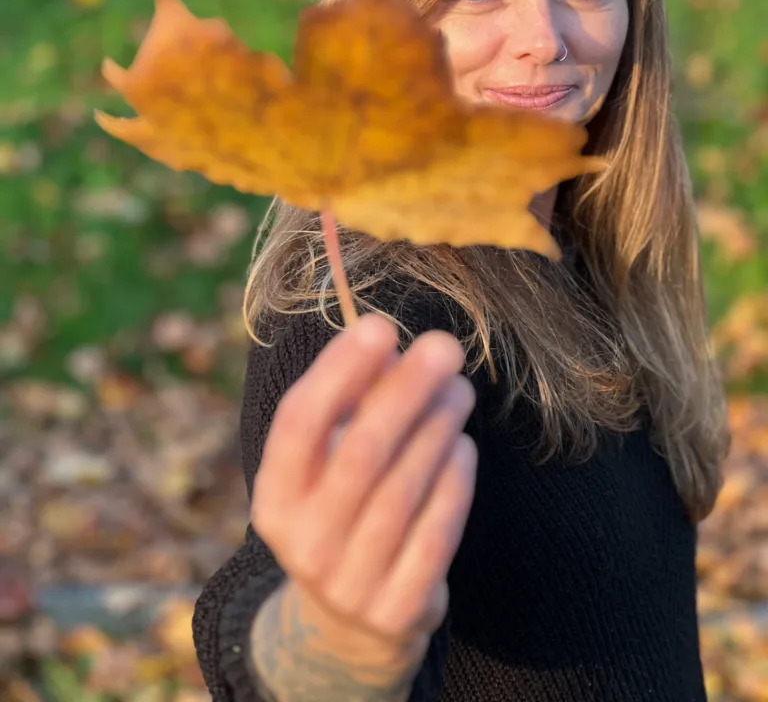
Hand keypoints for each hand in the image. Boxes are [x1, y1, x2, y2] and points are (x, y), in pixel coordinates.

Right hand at [251, 312, 477, 670]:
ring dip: (438, 427)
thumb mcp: (328, 466)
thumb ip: (352, 408)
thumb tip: (395, 350)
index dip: (338, 370)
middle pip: (361, 452)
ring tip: (460, 390)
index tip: (379, 326)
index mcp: (275, 497)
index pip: (299, 422)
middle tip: (444, 347)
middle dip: (406, 391)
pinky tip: (463, 445)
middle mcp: (304, 542)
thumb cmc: (343, 511)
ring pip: (403, 490)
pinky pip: (435, 533)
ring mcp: (349, 582)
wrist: (348, 624)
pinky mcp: (398, 609)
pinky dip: (454, 483)